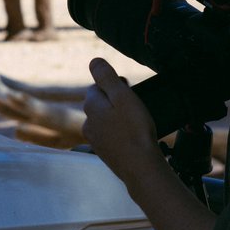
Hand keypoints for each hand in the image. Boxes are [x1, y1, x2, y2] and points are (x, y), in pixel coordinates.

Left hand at [82, 57, 160, 180]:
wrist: (141, 168)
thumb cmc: (135, 131)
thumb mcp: (122, 96)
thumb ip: (107, 77)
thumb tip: (94, 61)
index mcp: (91, 106)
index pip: (97, 86)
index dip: (115, 85)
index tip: (130, 90)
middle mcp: (88, 123)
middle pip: (101, 103)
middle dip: (116, 102)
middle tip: (135, 107)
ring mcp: (95, 140)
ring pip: (106, 120)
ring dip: (118, 118)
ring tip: (136, 123)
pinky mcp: (104, 153)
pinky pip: (111, 136)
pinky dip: (121, 134)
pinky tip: (133, 138)